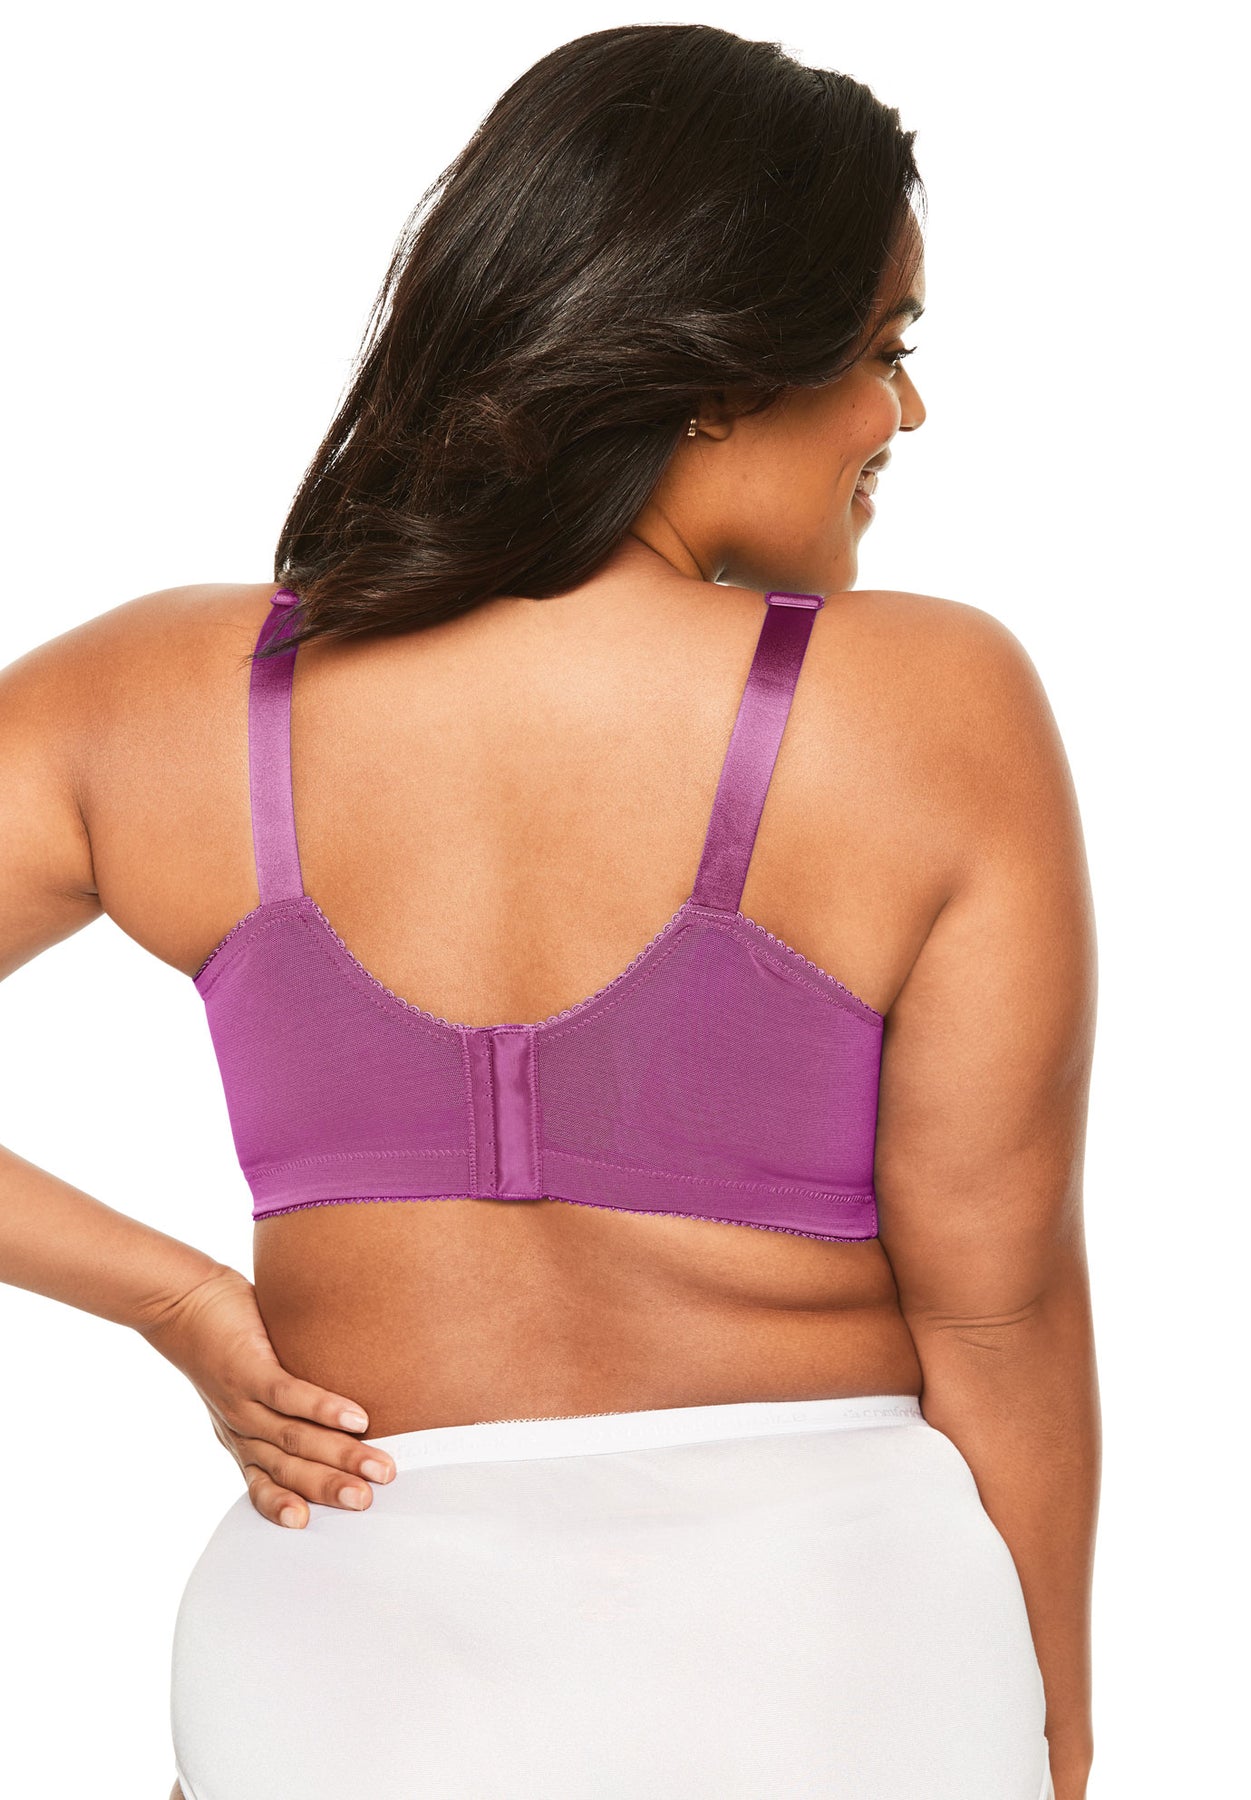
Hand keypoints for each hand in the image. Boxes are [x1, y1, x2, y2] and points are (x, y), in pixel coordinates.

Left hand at [138, 1264, 395, 1526]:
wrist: (177, 1302)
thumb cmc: (223, 1340)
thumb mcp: (246, 1386)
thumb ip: (283, 1404)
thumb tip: (340, 1411)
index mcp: (241, 1439)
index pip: (265, 1485)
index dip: (290, 1506)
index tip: (325, 1523)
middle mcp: (239, 1429)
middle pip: (289, 1469)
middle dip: (332, 1488)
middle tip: (369, 1501)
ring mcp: (241, 1401)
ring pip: (294, 1438)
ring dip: (340, 1456)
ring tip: (378, 1467)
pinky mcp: (247, 1368)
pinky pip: (289, 1396)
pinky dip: (324, 1409)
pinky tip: (357, 1417)